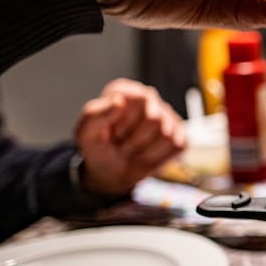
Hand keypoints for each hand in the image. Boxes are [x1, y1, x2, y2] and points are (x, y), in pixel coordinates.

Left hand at [74, 79, 186, 195]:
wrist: (110, 174)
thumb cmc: (98, 149)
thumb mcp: (86, 134)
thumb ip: (97, 114)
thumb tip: (119, 100)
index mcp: (126, 91)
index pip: (140, 100)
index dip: (126, 123)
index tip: (112, 133)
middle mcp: (149, 99)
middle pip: (155, 119)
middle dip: (135, 140)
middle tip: (122, 145)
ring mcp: (167, 117)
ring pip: (167, 135)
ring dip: (145, 152)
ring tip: (133, 151)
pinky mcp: (180, 135)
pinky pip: (178, 147)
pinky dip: (160, 158)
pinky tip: (147, 155)